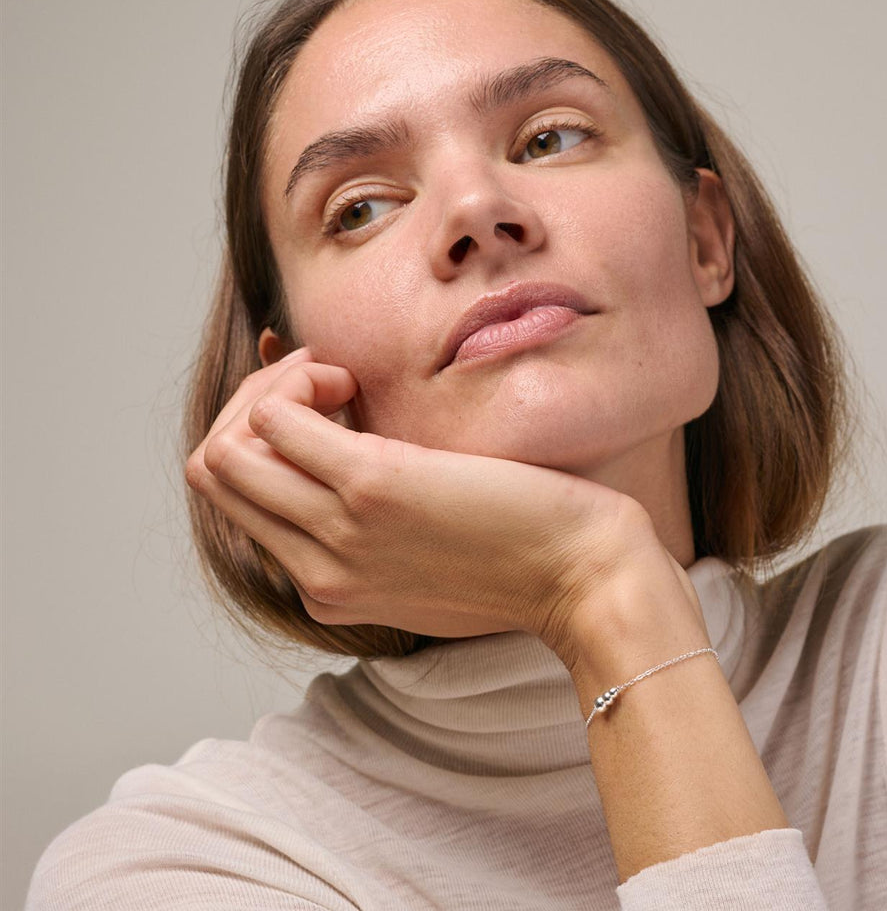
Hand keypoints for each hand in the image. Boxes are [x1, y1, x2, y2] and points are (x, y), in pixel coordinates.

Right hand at [184, 349, 660, 656]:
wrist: (589, 579)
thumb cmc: (528, 556)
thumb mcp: (435, 557)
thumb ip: (379, 529)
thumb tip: (346, 446)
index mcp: (328, 588)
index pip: (240, 506)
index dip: (265, 441)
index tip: (328, 409)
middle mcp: (317, 572)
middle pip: (214, 475)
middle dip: (253, 409)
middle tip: (327, 386)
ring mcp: (338, 533)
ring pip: (223, 450)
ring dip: (271, 392)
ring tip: (339, 382)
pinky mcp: (372, 488)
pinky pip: (274, 421)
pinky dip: (297, 381)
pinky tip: (350, 379)